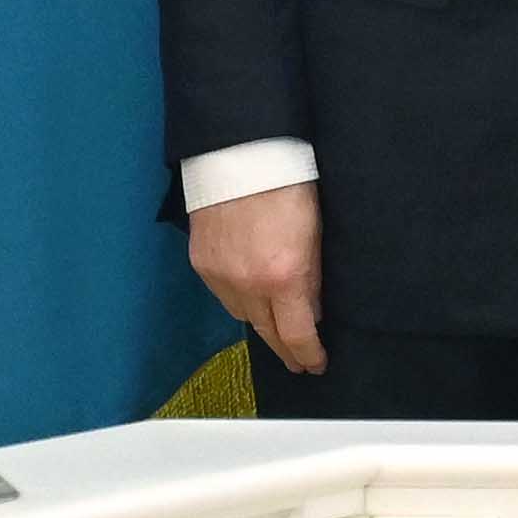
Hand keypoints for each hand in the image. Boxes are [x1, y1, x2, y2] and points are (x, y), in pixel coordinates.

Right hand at [187, 181, 325, 375]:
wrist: (239, 153)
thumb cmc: (287, 183)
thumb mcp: (315, 233)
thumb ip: (313, 277)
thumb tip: (312, 311)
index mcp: (283, 277)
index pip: (296, 335)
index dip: (308, 355)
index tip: (316, 365)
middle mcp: (248, 285)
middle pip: (267, 333)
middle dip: (285, 349)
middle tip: (298, 360)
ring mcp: (220, 275)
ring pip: (242, 316)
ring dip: (261, 322)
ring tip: (276, 325)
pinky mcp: (201, 263)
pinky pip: (222, 295)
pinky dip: (239, 299)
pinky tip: (250, 295)